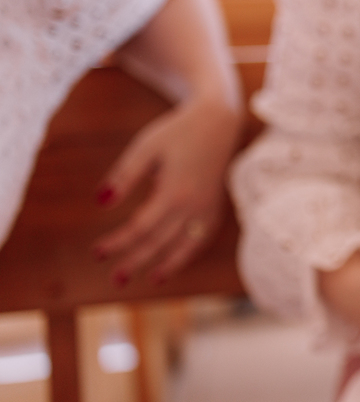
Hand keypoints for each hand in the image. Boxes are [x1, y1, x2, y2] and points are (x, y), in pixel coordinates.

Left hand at [93, 97, 240, 285]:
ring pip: (186, 245)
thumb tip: (101, 203)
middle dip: (137, 261)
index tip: (97, 253)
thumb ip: (124, 177)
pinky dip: (189, 252)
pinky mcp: (215, 206)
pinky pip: (202, 237)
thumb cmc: (177, 131)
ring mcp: (208, 207)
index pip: (140, 227)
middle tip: (116, 279)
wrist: (219, 121)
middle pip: (161, 242)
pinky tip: (175, 261)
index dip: (118, 242)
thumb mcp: (145, 148)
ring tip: (150, 280)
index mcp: (174, 192)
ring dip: (167, 264)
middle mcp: (194, 205)